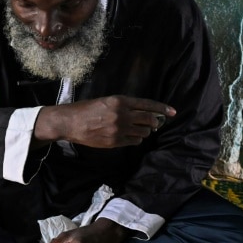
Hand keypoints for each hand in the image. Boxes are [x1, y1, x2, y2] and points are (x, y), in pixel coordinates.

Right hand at [35, 95, 174, 147]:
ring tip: (140, 130)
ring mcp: (119, 129)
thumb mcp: (106, 101)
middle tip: (155, 123)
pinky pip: (134, 142)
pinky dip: (136, 140)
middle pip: (149, 120)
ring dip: (145, 132)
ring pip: (143, 132)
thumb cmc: (86, 109)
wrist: (70, 122)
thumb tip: (143, 112)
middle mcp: (122, 115)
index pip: (148, 105)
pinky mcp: (115, 141)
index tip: (172, 112)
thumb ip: (124, 106)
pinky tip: (132, 137)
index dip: (162, 108)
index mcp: (120, 101)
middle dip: (155, 122)